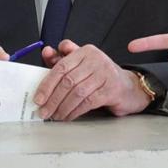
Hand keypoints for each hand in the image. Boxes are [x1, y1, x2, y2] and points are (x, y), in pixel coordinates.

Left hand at [34, 40, 151, 120]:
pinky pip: (88, 102)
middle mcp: (96, 59)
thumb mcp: (81, 65)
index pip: (61, 67)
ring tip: (55, 116)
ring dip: (63, 107)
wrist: (128, 87)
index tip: (38, 98)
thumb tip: (46, 52)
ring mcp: (106, 74)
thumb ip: (63, 60)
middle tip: (44, 111)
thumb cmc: (101, 76)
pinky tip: (69, 116)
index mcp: (85, 51)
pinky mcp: (112, 89)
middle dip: (53, 99)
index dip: (47, 84)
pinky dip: (75, 111)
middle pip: (68, 81)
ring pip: (77, 93)